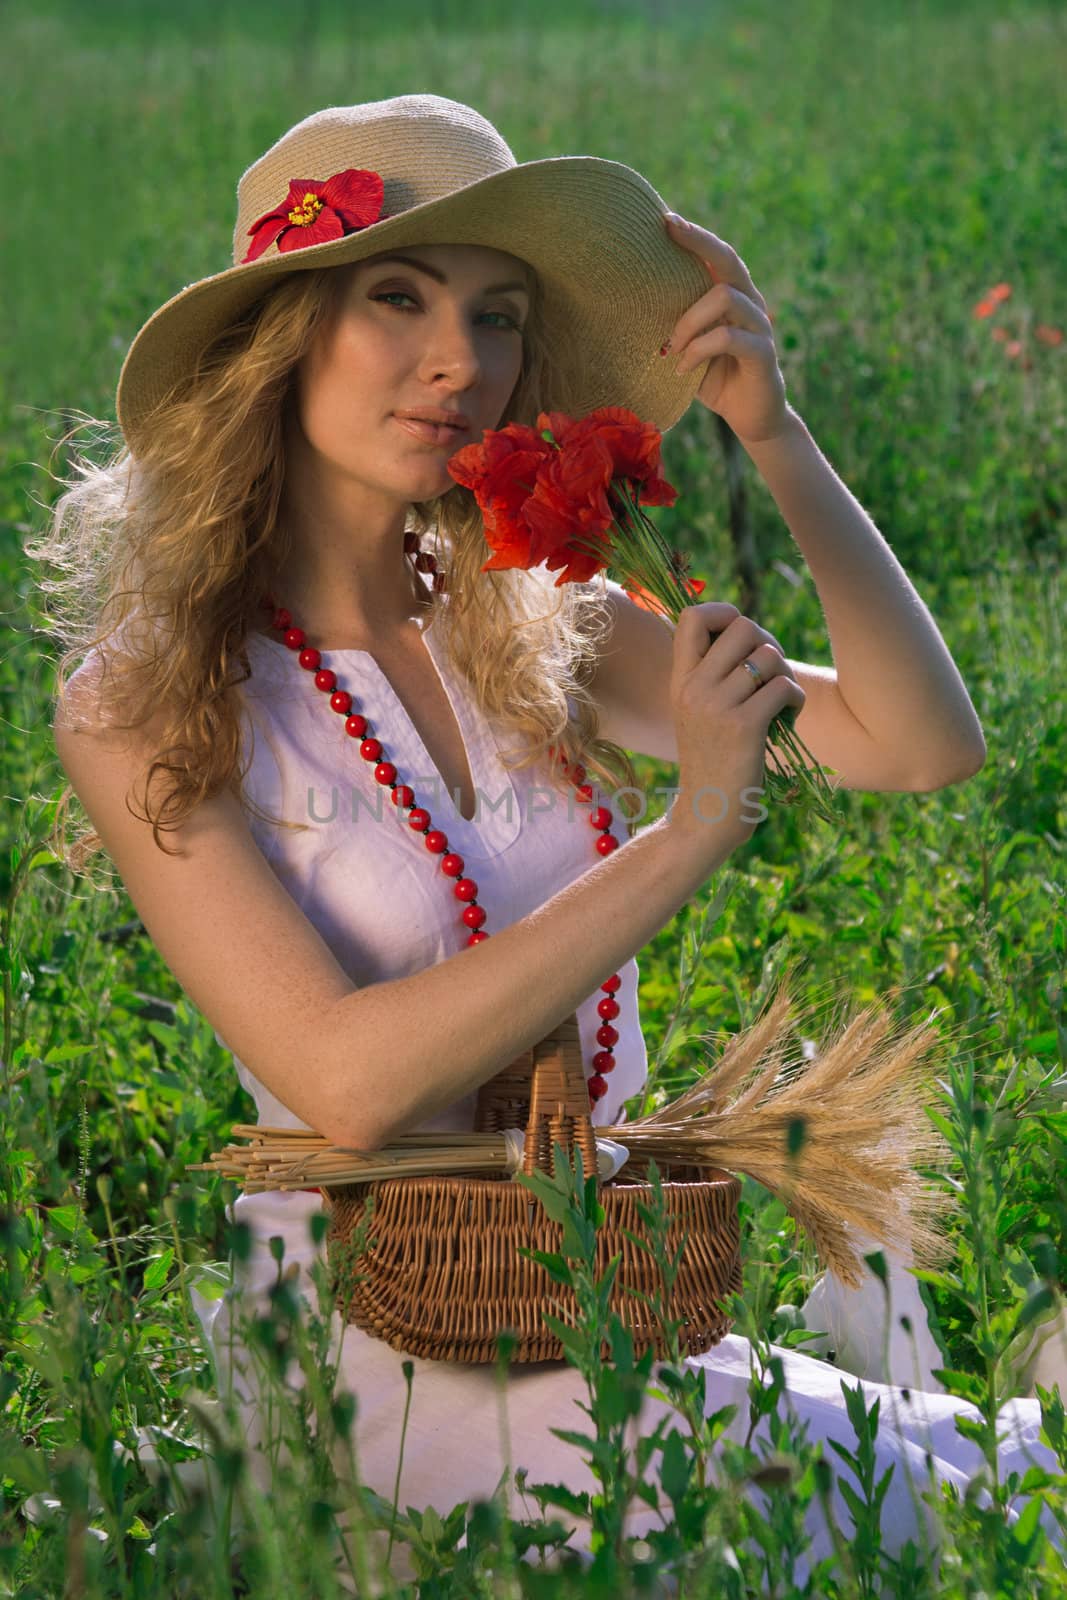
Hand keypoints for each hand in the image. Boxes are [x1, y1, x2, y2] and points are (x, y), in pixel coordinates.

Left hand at [663, 213, 790, 445]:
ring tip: (669, 348)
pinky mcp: (764, 354)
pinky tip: (682, 369)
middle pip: (728, 260)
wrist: (753, 419)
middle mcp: (751, 304)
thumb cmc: (716, 380)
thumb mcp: (690, 349)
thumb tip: (630, 308)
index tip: (665, 219)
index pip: (718, 256)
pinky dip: (698, 351)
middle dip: (697, 242)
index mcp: (734, 298)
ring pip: (725, 297)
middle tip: (668, 230)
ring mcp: (760, 327)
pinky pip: (728, 338)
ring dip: (688, 320)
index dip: (695, 236)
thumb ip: (675, 326)